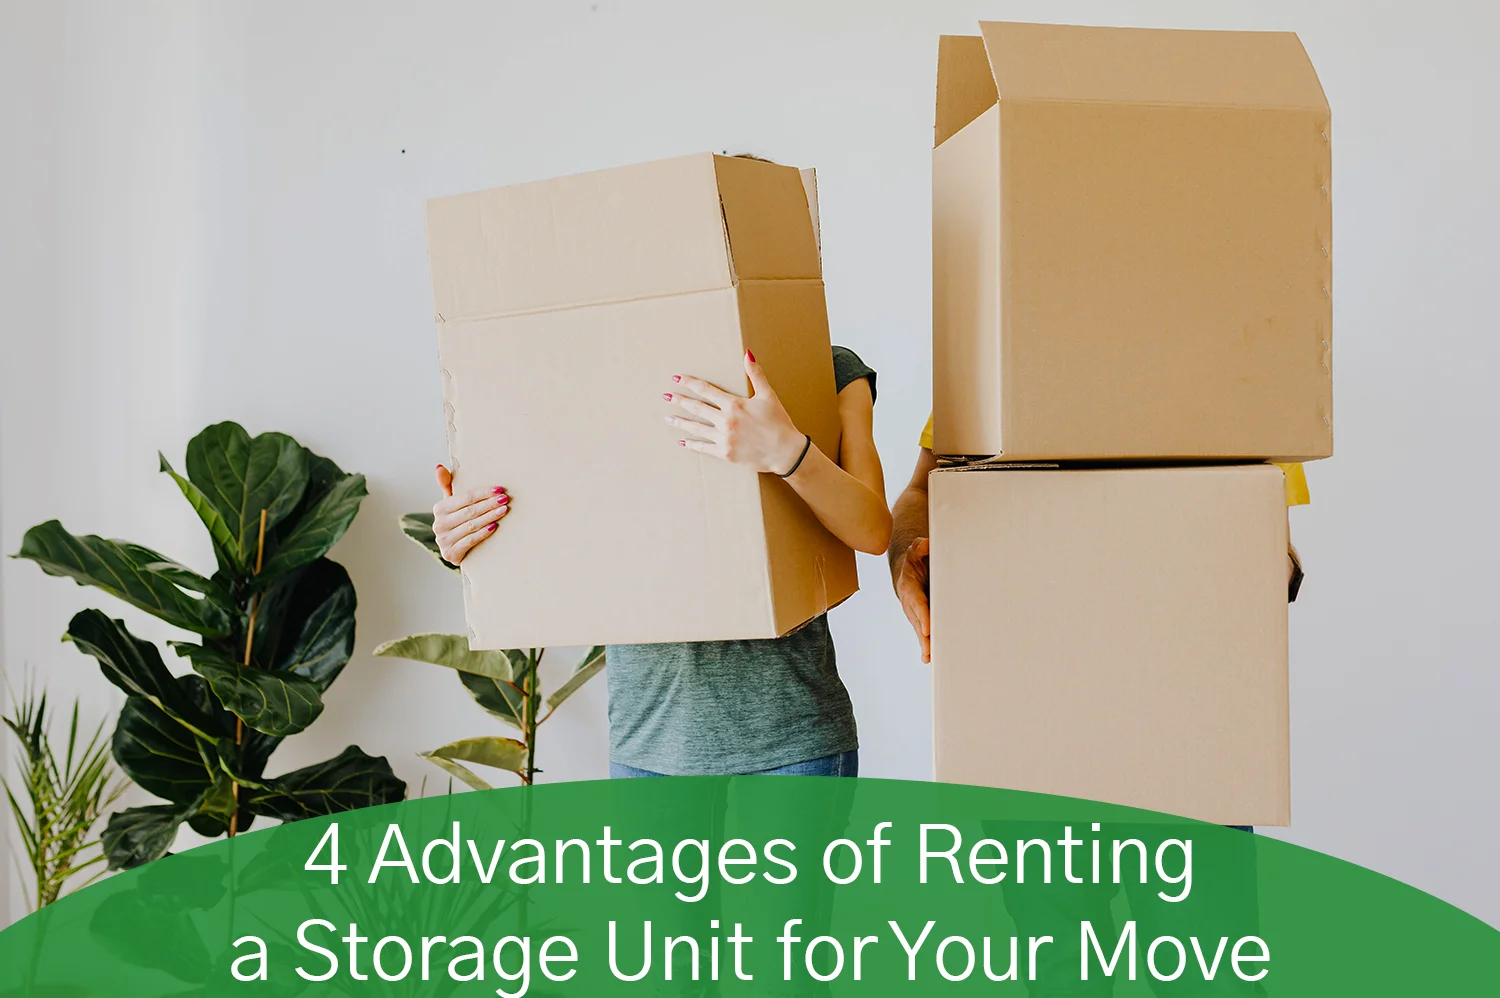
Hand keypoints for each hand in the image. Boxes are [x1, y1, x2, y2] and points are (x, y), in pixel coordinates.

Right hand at [431, 464, 509, 564]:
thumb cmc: (456, 521)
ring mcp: (444, 540)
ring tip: (503, 510)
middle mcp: (439, 524)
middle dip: (489, 504)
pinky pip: (469, 541)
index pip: (464, 498)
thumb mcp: (451, 504)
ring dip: (489, 517)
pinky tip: (494, 527)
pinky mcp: (450, 553)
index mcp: (439, 508)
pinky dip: (482, 533)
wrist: (453, 549)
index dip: (482, 493)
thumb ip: (446, 485)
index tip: (499, 489)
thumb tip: (439, 467)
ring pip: (471, 525)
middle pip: (469, 511)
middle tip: (505, 499)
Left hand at [663, 350, 807, 474]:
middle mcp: (726, 421)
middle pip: (697, 408)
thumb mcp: (768, 395)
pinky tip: (682, 442)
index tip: (677, 378)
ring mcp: (724, 438)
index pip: (706, 390)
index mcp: (734, 404)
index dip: (690, 383)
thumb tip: (747, 353)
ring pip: (696, 428)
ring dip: (680, 422)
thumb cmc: (779, 422)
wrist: (785, 451)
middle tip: (666, 396)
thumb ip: (755, 374)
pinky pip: (704, 447)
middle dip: (679, 400)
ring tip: (668, 418)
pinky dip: (692, 444)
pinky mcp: (725, 453)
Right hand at [894, 537, 930, 662]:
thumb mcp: (917, 550)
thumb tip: (926, 544)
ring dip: (925, 644)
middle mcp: (910, 602)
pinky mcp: (921, 618)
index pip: (917, 602)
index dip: (922, 615)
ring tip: (929, 657)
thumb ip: (921, 547)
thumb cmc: (916, 560)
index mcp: (909, 586)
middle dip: (923, 635)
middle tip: (930, 647)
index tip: (928, 628)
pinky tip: (929, 657)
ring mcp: (914, 612)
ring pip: (920, 630)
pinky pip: (923, 632)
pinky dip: (926, 644)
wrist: (908, 571)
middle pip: (917, 621)